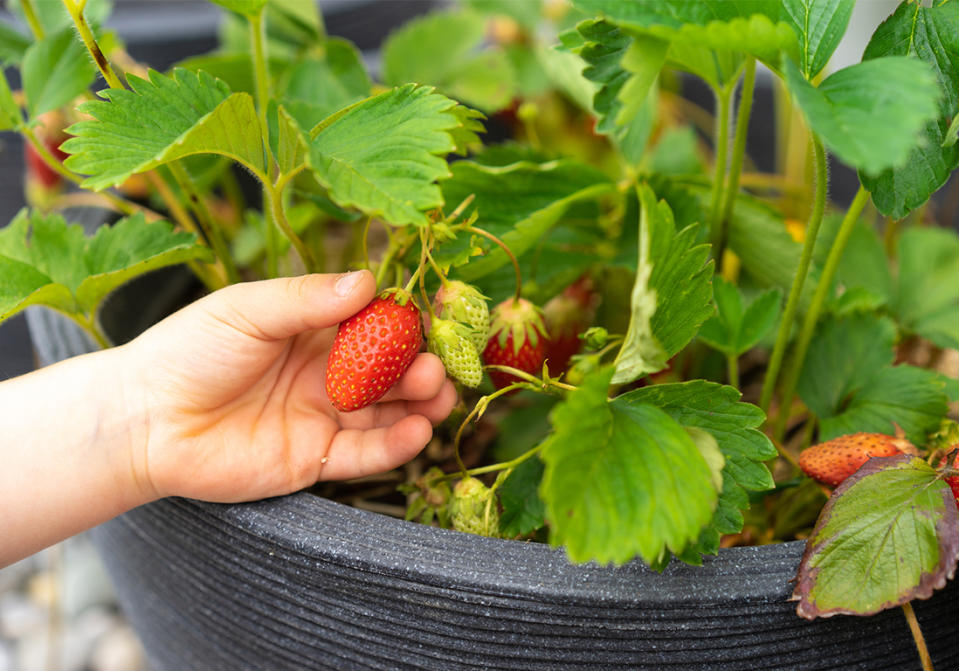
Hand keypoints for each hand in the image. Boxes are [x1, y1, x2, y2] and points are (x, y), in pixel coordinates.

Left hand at [119, 271, 456, 502]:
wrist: (145, 420)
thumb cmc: (189, 352)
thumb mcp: (249, 311)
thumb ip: (308, 299)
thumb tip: (369, 282)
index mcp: (313, 330)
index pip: (374, 322)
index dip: (406, 320)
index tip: (435, 314)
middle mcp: (327, 373)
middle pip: (392, 369)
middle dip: (421, 365)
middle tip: (438, 363)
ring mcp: (325, 417)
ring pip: (389, 411)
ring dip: (421, 403)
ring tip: (438, 393)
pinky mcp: (317, 460)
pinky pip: (367, 454)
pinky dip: (397, 445)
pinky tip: (417, 430)